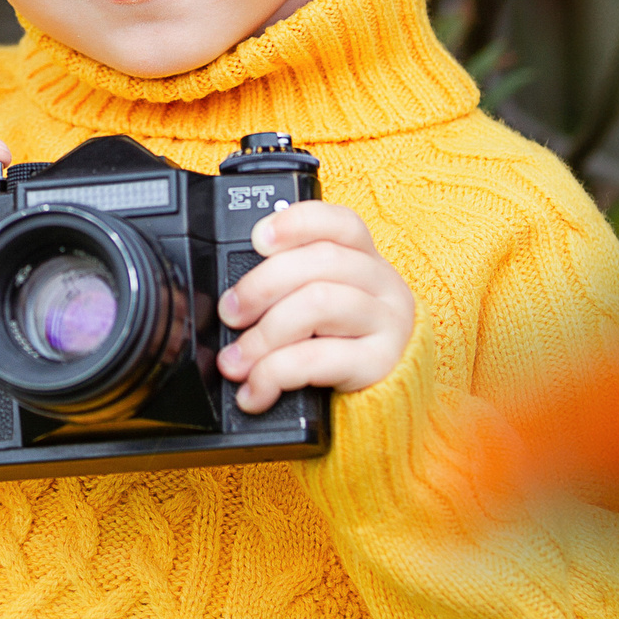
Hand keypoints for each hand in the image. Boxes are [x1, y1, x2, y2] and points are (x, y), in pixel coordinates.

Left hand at [214, 202, 414, 414]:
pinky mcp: (380, 364)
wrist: (387, 396)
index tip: (257, 238)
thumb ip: (290, 286)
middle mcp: (383, 283)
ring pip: (319, 303)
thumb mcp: (323, 303)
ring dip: (263, 335)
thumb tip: (232, 300)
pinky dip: (274, 374)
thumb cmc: (342, 343)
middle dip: (261, 286)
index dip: (296, 222)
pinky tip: (256, 390)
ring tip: (236, 362)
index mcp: (365, 258)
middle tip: (230, 314)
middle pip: (321, 261)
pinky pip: (318, 358)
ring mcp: (388, 322)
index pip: (339, 222)